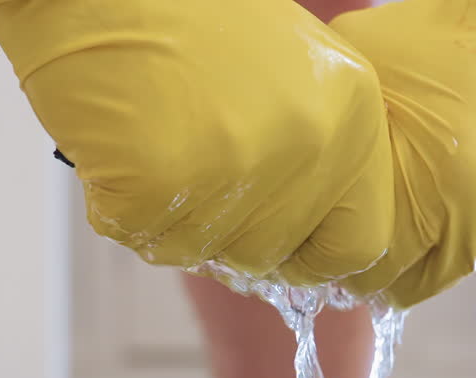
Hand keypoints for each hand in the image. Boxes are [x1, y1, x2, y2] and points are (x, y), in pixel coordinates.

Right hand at [0, 0, 393, 286]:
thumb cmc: (184, 12)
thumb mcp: (287, 69)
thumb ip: (310, 150)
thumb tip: (296, 241)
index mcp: (351, 116)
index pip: (359, 243)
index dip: (313, 255)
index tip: (280, 248)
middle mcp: (307, 146)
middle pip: (271, 253)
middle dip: (226, 232)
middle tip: (189, 177)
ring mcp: (233, 169)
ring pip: (201, 252)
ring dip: (168, 217)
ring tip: (150, 143)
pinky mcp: (158, 185)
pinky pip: (138, 235)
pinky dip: (117, 203)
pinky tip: (117, 144)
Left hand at [329, 0, 475, 307]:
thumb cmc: (452, 36)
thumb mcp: (366, 66)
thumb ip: (336, 127)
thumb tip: (297, 174)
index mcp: (423, 188)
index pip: (360, 267)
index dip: (339, 257)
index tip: (331, 246)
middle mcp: (475, 224)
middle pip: (401, 286)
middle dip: (380, 264)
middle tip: (371, 230)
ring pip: (447, 277)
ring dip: (431, 250)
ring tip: (429, 197)